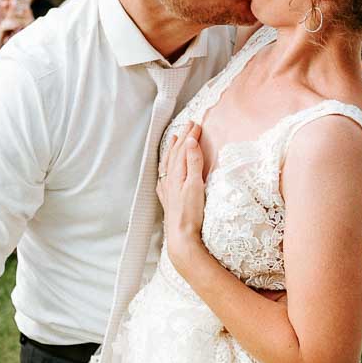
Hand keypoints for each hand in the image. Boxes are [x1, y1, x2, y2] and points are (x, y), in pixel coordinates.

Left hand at [158, 123, 207, 253]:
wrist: (181, 237)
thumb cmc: (190, 213)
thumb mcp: (195, 185)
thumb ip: (193, 162)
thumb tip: (190, 142)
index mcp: (176, 174)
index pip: (183, 149)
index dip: (190, 136)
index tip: (197, 124)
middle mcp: (169, 180)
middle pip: (174, 154)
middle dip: (182, 138)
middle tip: (189, 126)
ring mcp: (167, 190)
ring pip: (167, 164)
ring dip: (172, 150)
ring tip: (174, 140)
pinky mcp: (168, 200)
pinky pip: (164, 177)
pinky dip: (166, 168)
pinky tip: (165, 171)